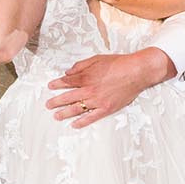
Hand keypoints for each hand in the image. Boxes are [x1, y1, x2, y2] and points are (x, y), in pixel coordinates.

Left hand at [45, 50, 172, 126]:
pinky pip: (91, 117)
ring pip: (76, 109)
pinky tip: (74, 125)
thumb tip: (68, 71)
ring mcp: (97, 101)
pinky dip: (82, 122)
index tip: (50, 87)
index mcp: (86, 77)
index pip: (66, 82)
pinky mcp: (106, 108)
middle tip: (48, 105)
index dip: (57, 84)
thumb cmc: (119, 63)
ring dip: (64, 113)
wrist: (136, 71)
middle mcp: (89, 90)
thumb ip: (81, 65)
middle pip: (67, 97)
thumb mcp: (97, 59)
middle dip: (55, 102)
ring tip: (56, 116)